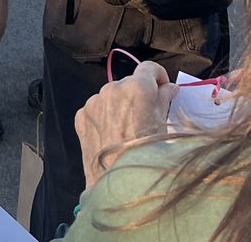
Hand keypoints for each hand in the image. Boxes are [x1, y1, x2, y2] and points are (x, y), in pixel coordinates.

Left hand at [76, 61, 175, 189]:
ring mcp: (94, 101)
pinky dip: (104, 116)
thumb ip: (165, 99)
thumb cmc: (146, 154)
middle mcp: (112, 88)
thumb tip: (169, 88)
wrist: (118, 181)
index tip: (162, 89)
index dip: (159, 77)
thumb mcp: (162, 125)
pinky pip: (97, 108)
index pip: (149, 68)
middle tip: (146, 116)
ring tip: (126, 130)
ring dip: (120, 105)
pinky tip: (111, 134)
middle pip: (130, 83)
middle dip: (139, 95)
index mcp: (137, 88)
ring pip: (112, 95)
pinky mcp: (81, 115)